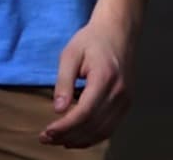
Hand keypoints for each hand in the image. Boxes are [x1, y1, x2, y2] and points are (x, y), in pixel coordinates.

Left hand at [43, 9, 134, 146]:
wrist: (119, 31)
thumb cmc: (92, 39)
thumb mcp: (71, 54)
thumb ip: (64, 81)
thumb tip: (58, 109)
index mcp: (105, 78)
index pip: (84, 112)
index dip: (65, 127)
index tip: (46, 132)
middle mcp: (119, 93)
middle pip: (93, 125)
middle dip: (68, 136)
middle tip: (45, 139)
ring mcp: (126, 100)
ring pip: (102, 131)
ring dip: (79, 140)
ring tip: (58, 141)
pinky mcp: (126, 104)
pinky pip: (110, 128)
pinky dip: (93, 137)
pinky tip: (76, 138)